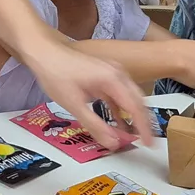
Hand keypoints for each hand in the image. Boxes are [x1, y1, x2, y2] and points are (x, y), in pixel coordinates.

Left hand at [25, 40, 155, 147]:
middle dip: (143, 122)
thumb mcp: (74, 104)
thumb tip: (113, 143)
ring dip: (133, 115)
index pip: (136, 107)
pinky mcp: (104, 73)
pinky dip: (121, 107)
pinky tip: (119, 120)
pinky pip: (119, 93)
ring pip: (130, 96)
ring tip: (135, 134)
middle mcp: (117, 73)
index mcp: (113, 79)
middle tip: (147, 142)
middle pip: (138, 100)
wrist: (43, 51)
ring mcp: (112, 71)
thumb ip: (95, 125)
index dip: (144, 128)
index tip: (150, 144)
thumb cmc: (56, 74)